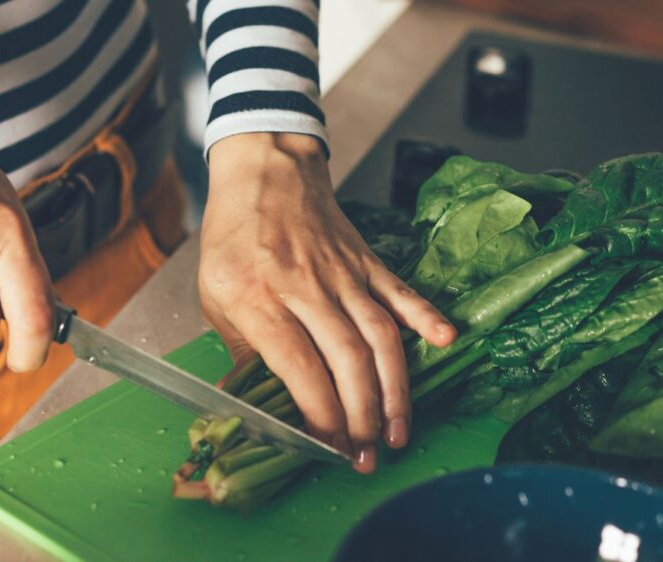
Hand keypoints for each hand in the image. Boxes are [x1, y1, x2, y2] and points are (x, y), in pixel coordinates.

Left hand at [199, 133, 455, 472]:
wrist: (265, 173)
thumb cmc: (235, 238)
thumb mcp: (216, 295)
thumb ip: (240, 349)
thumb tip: (248, 404)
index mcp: (259, 298)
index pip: (297, 365)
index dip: (318, 412)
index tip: (328, 447)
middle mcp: (306, 287)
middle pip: (346, 358)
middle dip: (362, 416)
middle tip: (368, 455)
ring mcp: (343, 273)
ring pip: (379, 336)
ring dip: (394, 389)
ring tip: (400, 430)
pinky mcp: (367, 261)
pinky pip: (401, 291)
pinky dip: (426, 316)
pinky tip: (445, 343)